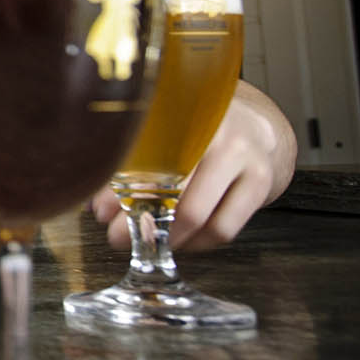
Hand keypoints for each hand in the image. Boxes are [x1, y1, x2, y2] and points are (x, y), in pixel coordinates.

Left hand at [93, 82, 296, 251]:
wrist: (253, 128)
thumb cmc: (195, 135)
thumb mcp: (162, 135)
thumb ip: (129, 165)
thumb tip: (99, 207)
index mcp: (184, 116)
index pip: (148, 161)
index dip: (122, 191)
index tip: (102, 212)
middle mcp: (218, 134)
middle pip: (176, 194)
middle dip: (142, 223)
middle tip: (118, 236)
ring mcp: (244, 159)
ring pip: (202, 218)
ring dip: (168, 238)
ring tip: (148, 241)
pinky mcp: (260, 184)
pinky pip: (223, 229)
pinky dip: (196, 243)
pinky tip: (180, 238)